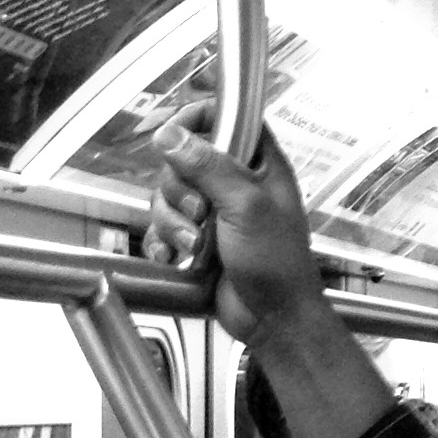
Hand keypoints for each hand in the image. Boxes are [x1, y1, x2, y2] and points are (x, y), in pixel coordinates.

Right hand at [143, 115, 325, 348]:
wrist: (273, 319)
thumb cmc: (276, 261)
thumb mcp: (246, 207)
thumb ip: (209, 167)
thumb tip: (170, 133)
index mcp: (259, 164)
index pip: (228, 118)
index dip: (199, 118)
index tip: (174, 131)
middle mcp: (235, 183)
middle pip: (183, 160)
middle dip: (179, 190)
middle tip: (200, 214)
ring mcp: (213, 212)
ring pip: (167, 196)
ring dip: (172, 222)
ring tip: (195, 245)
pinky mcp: (195, 239)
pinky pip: (162, 228)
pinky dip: (162, 242)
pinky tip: (173, 257)